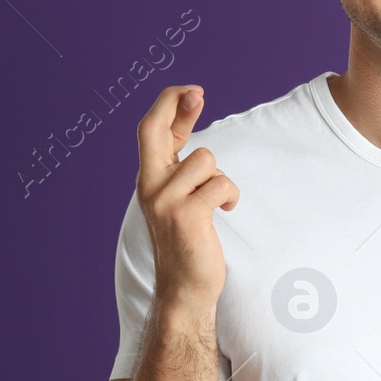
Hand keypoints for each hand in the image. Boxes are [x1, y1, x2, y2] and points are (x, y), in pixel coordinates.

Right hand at [135, 84, 239, 310]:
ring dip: (220, 179)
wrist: (184, 288)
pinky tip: (225, 211)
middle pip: (153, 130)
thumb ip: (183, 170)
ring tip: (216, 202)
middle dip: (175, 103)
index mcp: (149, 179)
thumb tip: (192, 136)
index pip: (151, 130)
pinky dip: (230, 196)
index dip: (170, 105)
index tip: (193, 92)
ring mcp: (164, 200)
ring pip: (206, 160)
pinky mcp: (185, 215)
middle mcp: (150, 185)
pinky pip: (220, 185)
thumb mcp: (180, 199)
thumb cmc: (189, 242)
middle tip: (198, 92)